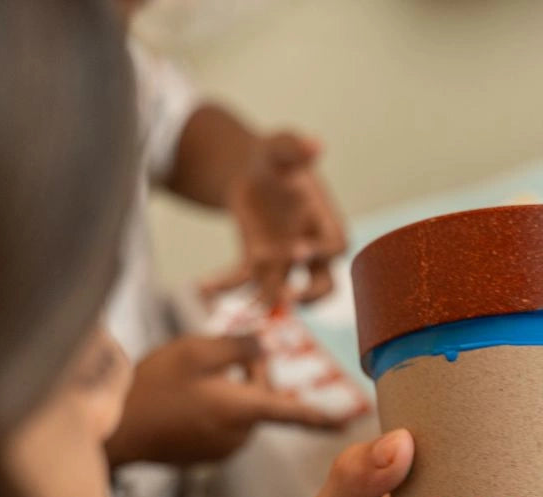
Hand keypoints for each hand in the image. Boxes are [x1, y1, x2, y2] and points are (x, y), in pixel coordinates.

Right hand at [105, 333, 341, 466]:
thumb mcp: (197, 351)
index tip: (350, 425)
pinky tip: (183, 398)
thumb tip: (266, 346)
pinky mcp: (207, 454)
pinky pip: (224, 424)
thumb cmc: (153, 387)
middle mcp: (241, 435)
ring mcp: (223, 449)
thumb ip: (239, 347)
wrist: (114, 431)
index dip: (324, 416)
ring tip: (190, 378)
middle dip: (251, 374)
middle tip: (220, 353)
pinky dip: (213, 406)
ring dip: (230, 389)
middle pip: (264, 399)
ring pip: (243, 410)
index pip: (295, 413)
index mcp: (244, 411)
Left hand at [202, 131, 346, 307]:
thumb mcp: (279, 147)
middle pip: (324, 283)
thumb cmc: (272, 158)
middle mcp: (311, 247)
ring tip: (250, 306)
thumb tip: (316, 144)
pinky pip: (247, 282)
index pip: (337, 245)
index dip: (324, 252)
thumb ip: (295, 147)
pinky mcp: (260, 265)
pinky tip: (205, 284)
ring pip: (287, 291)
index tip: (300, 250)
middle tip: (288, 297)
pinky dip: (227, 286)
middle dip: (311, 295)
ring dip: (269, 300)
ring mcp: (286, 261)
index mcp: (324, 220)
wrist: (248, 171)